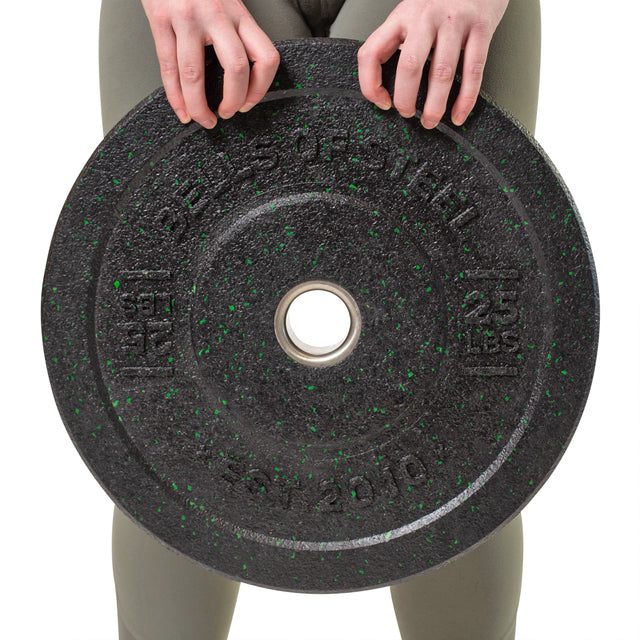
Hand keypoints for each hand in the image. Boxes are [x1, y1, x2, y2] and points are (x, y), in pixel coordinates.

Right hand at [141, 0, 279, 127]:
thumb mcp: (227, 3)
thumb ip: (236, 34)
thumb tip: (242, 77)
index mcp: (239, 13)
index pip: (265, 57)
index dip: (261, 88)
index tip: (250, 102)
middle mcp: (216, 14)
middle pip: (236, 69)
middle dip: (233, 101)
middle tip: (229, 113)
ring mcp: (187, 18)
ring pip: (195, 75)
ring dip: (199, 107)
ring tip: (202, 119)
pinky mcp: (160, 20)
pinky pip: (168, 68)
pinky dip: (175, 97)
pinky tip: (181, 109)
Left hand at [357, 0, 508, 127]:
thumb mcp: (412, 13)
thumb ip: (400, 42)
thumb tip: (389, 87)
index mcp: (401, 16)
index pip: (371, 53)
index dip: (370, 84)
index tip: (381, 101)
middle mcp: (425, 17)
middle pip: (409, 66)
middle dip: (406, 99)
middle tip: (407, 114)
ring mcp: (454, 21)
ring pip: (441, 73)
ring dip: (435, 105)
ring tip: (431, 120)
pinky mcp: (481, 26)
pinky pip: (473, 70)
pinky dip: (465, 99)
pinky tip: (458, 113)